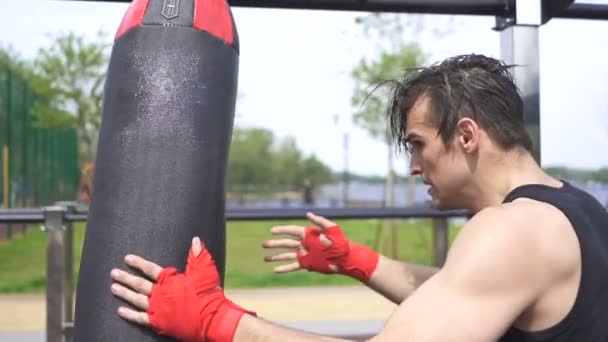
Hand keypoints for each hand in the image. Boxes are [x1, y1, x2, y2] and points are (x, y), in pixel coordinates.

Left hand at [111, 237, 254, 341]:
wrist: (211, 318)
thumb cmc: (209, 293)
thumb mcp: (205, 271)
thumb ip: (198, 255)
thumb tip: (195, 239)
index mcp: (170, 280)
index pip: (150, 269)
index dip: (138, 263)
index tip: (127, 258)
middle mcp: (160, 293)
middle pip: (139, 284)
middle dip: (125, 278)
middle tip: (113, 273)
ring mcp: (158, 308)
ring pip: (136, 299)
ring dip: (124, 293)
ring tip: (113, 288)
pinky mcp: (159, 322)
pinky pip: (140, 318)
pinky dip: (130, 315)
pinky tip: (120, 311)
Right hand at [262, 212, 379, 282]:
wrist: (346, 258)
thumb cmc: (341, 242)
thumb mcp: (332, 229)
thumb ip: (320, 221)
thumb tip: (308, 214)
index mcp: (309, 234)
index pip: (292, 230)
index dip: (282, 230)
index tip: (272, 230)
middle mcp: (304, 244)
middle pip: (286, 243)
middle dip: (274, 244)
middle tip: (263, 244)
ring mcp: (305, 254)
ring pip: (287, 255)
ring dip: (275, 256)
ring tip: (265, 258)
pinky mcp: (307, 264)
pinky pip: (293, 266)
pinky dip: (284, 268)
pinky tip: (275, 270)